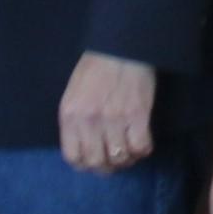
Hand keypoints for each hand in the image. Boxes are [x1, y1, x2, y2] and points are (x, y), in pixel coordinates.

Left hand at [60, 51, 159, 173]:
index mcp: (70, 115)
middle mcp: (89, 120)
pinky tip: (142, 142)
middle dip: (107, 166)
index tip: (95, 161)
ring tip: (129, 152)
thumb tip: (86, 147)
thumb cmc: (96, 68)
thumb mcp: (73, 94)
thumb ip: (75, 121)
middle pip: (97, 162)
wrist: (121, 47)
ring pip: (120, 157)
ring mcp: (113, 119)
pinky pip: (140, 147)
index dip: (86, 165)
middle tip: (115, 159)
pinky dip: (142, 150)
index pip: (73, 157)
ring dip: (126, 159)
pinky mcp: (137, 114)